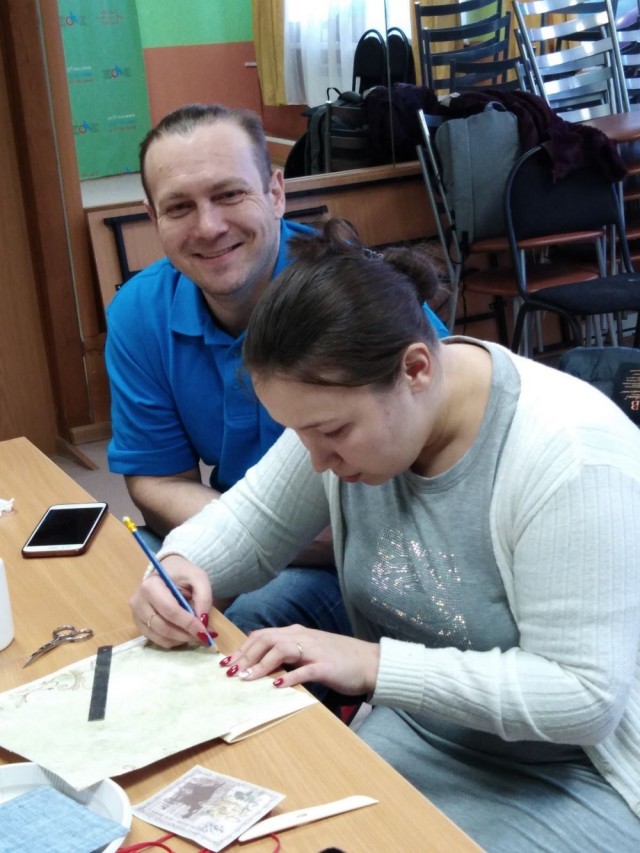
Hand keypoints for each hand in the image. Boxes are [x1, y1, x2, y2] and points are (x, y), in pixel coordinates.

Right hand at [129, 554, 213, 648]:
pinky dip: (174, 641)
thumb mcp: (198, 578)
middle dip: (186, 634)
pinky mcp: (139, 625)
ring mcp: (136, 615)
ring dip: (182, 639)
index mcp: (150, 586)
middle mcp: (138, 602)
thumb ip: (204, 597)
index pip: (170, 611)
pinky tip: (184, 633)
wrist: (166, 571)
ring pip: (161, 637)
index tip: (205, 632)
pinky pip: (157, 640)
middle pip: (164, 627)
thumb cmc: (182, 573)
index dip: (188, 624)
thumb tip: (203, 622)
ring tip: (196, 634)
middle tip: (204, 636)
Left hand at [220, 625, 379, 695]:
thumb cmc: (338, 658)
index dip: (242, 648)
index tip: (227, 663)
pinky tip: (276, 686)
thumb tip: (262, 663)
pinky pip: (303, 670)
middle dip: (245, 656)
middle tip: (230, 673)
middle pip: (266, 640)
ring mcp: (314, 651)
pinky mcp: (325, 666)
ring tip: (246, 678)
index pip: (262, 635)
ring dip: (260, 665)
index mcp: (296, 633)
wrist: (369, 661)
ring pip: (280, 650)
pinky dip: (288, 677)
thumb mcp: (309, 651)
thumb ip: (288, 654)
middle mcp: (302, 637)